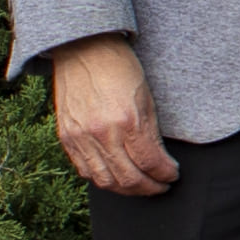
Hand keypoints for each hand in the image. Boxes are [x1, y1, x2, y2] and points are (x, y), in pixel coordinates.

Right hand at [47, 36, 174, 196]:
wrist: (83, 50)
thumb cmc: (119, 67)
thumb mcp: (146, 96)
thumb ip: (150, 131)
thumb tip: (159, 159)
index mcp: (127, 122)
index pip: (150, 163)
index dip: (165, 174)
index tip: (173, 174)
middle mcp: (102, 134)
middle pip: (128, 179)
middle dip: (150, 187)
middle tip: (161, 186)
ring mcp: (81, 138)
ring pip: (105, 181)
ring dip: (127, 190)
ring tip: (140, 186)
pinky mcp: (66, 138)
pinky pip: (85, 171)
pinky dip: (102, 179)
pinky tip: (116, 177)